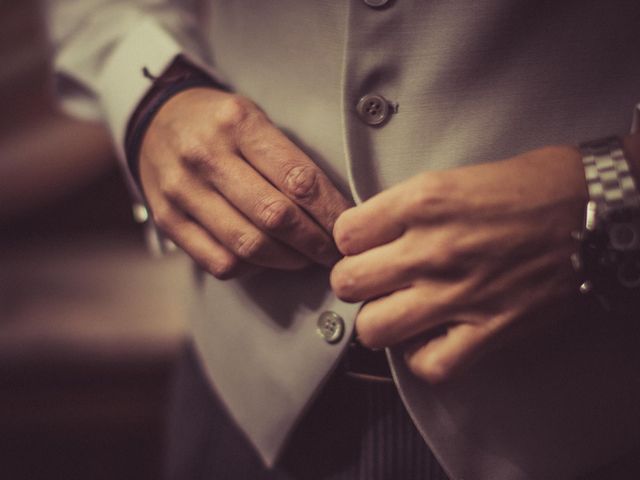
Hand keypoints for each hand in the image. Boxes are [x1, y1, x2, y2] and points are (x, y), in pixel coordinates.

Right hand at [139, 87, 350, 277]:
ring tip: (306, 258)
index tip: (350, 229)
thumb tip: (335, 209)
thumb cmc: (218, 123)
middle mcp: (205, 155)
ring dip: (288, 260)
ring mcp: (182, 191)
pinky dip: (252, 268)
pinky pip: (219, 261)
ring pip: (248, 245)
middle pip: (275, 217)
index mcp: (237, 122)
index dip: (332, 212)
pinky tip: (267, 259)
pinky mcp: (168, 220)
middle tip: (335, 252)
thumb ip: (289, 158)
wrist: (155, 121)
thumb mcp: (254, 117)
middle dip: (315, 243)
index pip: (299, 179)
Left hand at [330, 146, 587, 381]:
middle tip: (377, 279)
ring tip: (398, 311)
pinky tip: (430, 339)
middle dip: (356, 282)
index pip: (345, 233)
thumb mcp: (456, 176)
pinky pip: (429, 364)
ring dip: (380, 321)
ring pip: (373, 328)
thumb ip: (408, 208)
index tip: (365, 245)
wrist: (596, 209)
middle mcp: (431, 248)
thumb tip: (374, 236)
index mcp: (422, 201)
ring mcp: (457, 293)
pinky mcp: (489, 329)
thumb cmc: (532, 186)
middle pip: (348, 283)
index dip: (352, 241)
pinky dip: (422, 357)